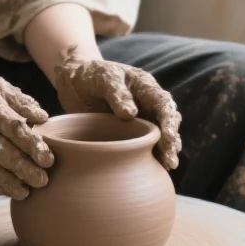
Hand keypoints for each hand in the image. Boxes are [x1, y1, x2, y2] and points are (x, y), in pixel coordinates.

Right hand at [0, 76, 54, 199]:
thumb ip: (22, 102)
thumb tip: (43, 118)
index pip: (12, 126)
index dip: (31, 144)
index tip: (48, 159)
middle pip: (1, 150)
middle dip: (24, 168)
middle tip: (42, 181)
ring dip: (9, 182)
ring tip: (26, 193)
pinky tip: (8, 191)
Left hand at [52, 53, 181, 169]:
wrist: (73, 82)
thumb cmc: (90, 75)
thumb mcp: (102, 77)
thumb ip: (116, 92)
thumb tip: (131, 114)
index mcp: (145, 87)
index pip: (163, 103)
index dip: (168, 120)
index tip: (167, 136)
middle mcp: (148, 105)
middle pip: (167, 123)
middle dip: (171, 141)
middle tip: (170, 160)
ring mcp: (140, 121)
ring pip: (160, 137)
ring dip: (165, 151)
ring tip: (168, 167)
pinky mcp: (129, 135)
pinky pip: (144, 147)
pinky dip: (152, 158)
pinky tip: (156, 170)